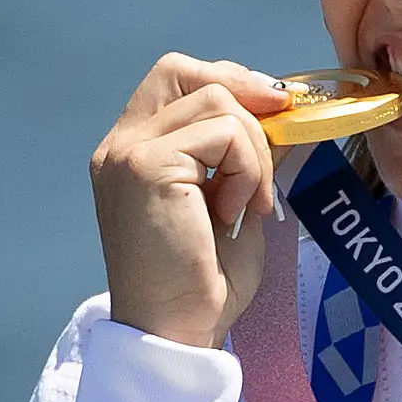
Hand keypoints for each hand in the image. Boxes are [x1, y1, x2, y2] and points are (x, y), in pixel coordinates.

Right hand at [91, 55, 290, 346]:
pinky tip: (238, 212)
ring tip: (248, 203)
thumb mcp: (231, 200)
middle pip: (182, 70)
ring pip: (216, 100)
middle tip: (281, 126)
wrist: (178, 332)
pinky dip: (248, 168)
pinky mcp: (147, 167)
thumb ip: (242, 154)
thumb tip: (281, 110)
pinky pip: (224, 132)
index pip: (172, 77)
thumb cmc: (204, 282)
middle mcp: (119, 146)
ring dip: (253, 150)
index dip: (226, 80)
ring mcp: (128, 153)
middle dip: (241, 91)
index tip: (272, 108)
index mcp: (131, 152)